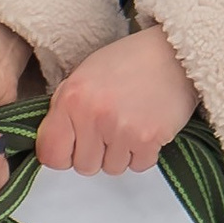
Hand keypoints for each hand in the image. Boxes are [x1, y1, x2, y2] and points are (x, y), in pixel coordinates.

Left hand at [36, 29, 198, 178]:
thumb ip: (65, 109)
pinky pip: (138, 166)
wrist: (173, 53)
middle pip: (84, 166)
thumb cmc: (129, 61)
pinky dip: (143, 153)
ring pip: (112, 169)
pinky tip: (145, 127)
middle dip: (96, 153)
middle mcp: (93, 115)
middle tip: (110, 128)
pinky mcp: (147, 139)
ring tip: (130, 123)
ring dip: (121, 153)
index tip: (73, 147)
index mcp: (71, 98)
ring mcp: (120, 129)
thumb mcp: (84, 75)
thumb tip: (54, 141)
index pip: (50, 153)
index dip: (63, 155)